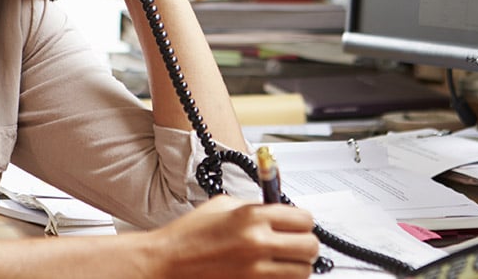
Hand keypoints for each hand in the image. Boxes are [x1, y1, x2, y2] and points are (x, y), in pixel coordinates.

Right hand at [141, 196, 319, 278]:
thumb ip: (255, 207)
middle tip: (297, 243)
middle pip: (310, 247)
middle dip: (307, 244)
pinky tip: (270, 271)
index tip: (298, 224)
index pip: (304, 219)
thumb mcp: (223, 206)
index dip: (303, 221)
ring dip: (298, 265)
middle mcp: (257, 243)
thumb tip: (278, 211)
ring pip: (303, 272)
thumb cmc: (189, 235)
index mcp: (252, 217)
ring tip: (285, 260)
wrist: (167, 262)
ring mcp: (255, 271)